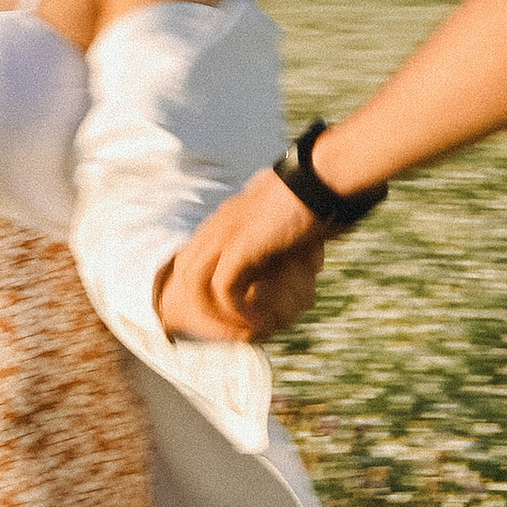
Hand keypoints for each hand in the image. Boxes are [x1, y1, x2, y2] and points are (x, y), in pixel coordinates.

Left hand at [157, 172, 328, 342]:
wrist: (322, 177)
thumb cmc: (317, 194)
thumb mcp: (290, 218)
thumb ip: (282, 236)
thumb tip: (302, 255)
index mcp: (228, 215)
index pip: (195, 251)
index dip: (203, 281)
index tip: (225, 305)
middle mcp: (220, 222)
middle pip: (184, 267)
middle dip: (198, 299)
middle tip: (225, 324)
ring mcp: (226, 233)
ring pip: (194, 281)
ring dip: (213, 311)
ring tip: (238, 329)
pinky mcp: (240, 246)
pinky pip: (223, 288)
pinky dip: (236, 309)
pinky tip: (257, 321)